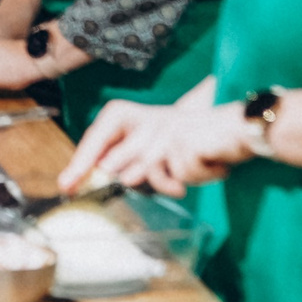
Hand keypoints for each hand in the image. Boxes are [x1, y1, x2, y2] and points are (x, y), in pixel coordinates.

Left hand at [62, 98, 254, 197]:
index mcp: (126, 115)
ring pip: (144, 177)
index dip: (79, 164)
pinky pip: (174, 179)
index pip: (95, 139)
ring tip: (185, 168)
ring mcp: (161, 129)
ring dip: (167, 182)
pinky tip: (201, 165)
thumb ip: (125, 160)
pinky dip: (189, 180)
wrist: (235, 128)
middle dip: (138, 181)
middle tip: (166, 171)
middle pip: (117, 167)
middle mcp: (140, 118)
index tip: (66, 187)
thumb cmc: (189, 142)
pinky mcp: (182, 142)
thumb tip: (99, 175)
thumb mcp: (151, 149)